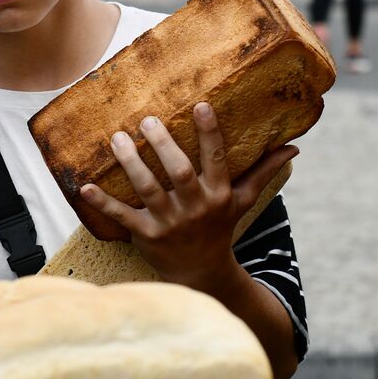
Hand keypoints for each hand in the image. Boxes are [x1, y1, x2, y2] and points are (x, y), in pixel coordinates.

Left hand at [79, 102, 296, 288]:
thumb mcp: (243, 201)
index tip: (201, 105)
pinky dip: (103, 203)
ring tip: (117, 138)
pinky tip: (84, 187)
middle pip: (179, 172)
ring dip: (131, 164)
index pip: (216, 159)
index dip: (209, 133)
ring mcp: (169, 223)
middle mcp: (195, 208)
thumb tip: (293, 147)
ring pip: (149, 189)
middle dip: (163, 145)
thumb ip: (263, 172)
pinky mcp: (146, 236)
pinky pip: (122, 217)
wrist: (201, 273)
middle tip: (148, 119)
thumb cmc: (220, 227)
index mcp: (218, 194)